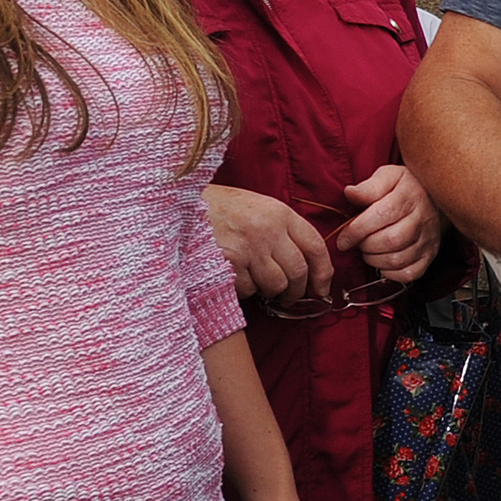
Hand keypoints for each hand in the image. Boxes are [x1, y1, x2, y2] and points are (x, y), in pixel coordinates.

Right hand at [207, 184, 333, 300]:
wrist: (177, 204)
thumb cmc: (218, 208)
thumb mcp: (256, 207)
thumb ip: (281, 230)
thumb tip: (305, 263)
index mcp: (279, 213)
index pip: (315, 246)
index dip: (323, 272)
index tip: (322, 287)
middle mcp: (268, 229)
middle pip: (298, 271)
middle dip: (296, 291)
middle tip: (288, 296)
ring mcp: (249, 247)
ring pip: (276, 285)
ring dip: (269, 292)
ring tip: (258, 283)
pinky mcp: (229, 263)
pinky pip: (249, 289)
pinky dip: (245, 290)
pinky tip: (234, 276)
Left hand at [336, 163, 443, 283]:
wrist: (435, 197)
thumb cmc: (406, 187)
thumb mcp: (388, 176)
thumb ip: (369, 186)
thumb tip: (350, 193)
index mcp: (409, 196)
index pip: (382, 216)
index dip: (358, 230)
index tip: (343, 238)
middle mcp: (422, 219)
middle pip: (391, 240)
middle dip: (365, 245)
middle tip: (357, 242)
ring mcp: (428, 240)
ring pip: (397, 259)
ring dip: (374, 260)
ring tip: (368, 250)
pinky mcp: (430, 255)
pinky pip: (409, 274)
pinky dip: (390, 273)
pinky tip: (382, 260)